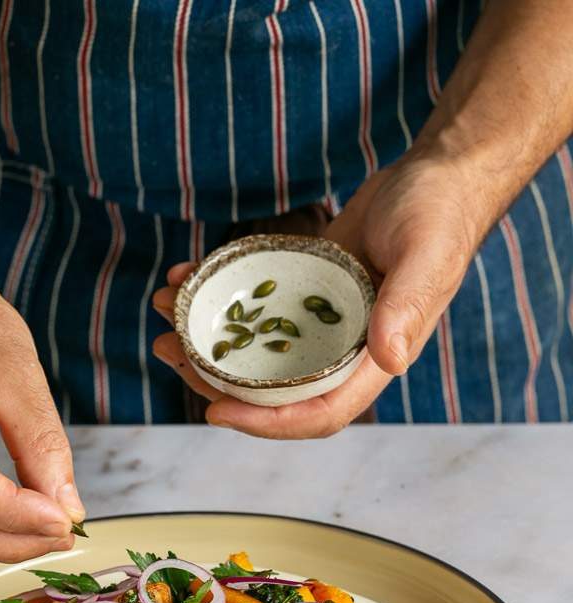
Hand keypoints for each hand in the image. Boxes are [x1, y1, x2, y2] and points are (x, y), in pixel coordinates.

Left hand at [152, 152, 485, 437]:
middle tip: (169, 350)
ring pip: (253, 350)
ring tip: (165, 310)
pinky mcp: (300, 291)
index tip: (217, 411)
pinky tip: (187, 273)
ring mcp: (316, 324)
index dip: (268, 423)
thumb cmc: (440, 216)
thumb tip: (388, 359)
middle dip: (215, 381)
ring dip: (204, 337)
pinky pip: (254, 305)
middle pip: (272, 391)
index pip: (319, 414)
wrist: (434, 177)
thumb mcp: (426, 257)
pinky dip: (219, 295)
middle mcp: (340, 352)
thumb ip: (407, 308)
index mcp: (373, 361)